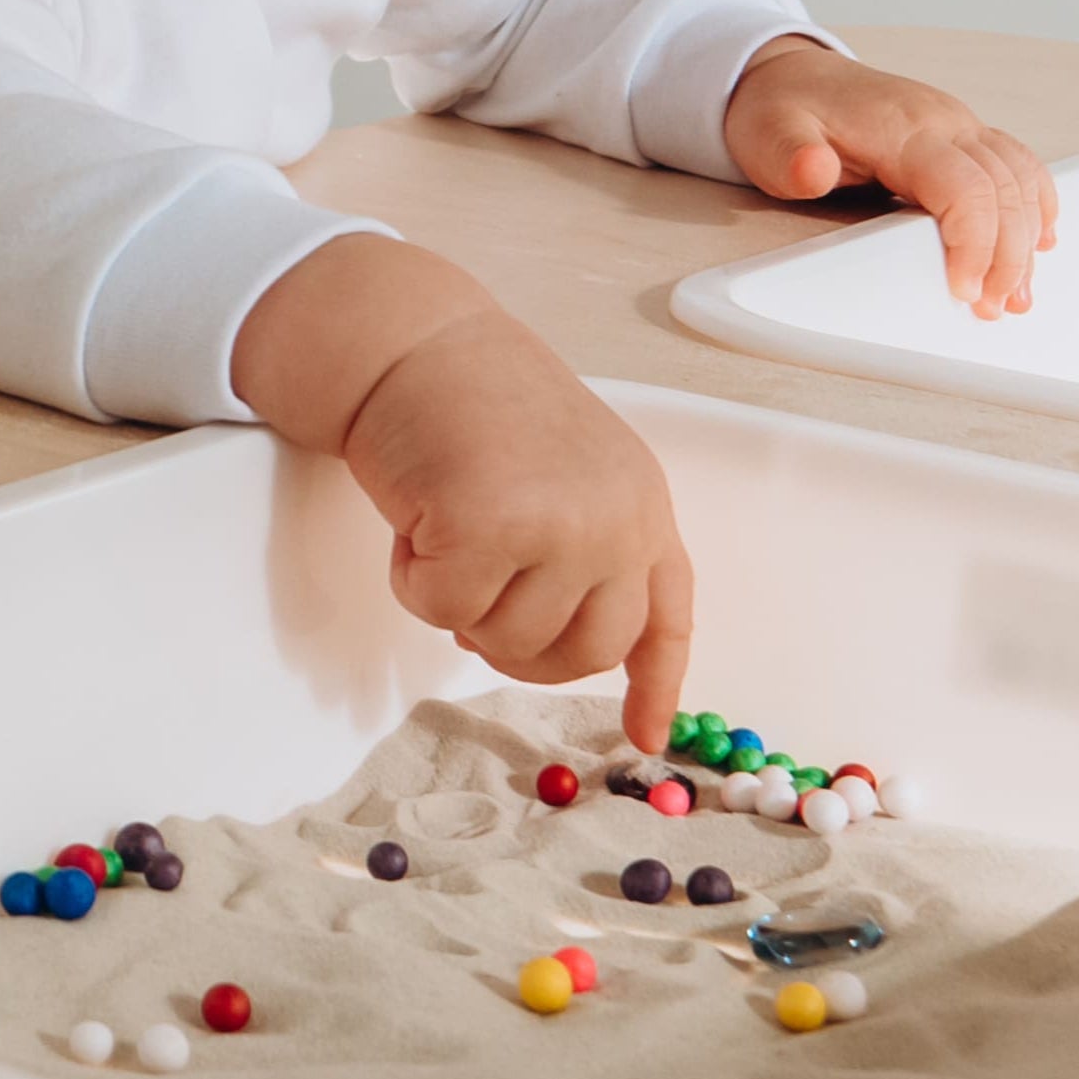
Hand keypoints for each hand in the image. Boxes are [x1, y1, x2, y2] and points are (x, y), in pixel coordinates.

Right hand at [232, 237, 693, 748]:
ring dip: (458, 600)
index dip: (655, 681)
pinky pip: (442, 611)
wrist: (418, 344)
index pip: (664, 613)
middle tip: (476, 591)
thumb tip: (556, 647)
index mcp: (641, 503)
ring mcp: (560, 526)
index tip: (645, 734)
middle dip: (518, 645)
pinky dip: (414, 577)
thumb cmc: (477, 405)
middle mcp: (617, 519)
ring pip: (506, 642)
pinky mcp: (490, 529)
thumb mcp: (567, 472)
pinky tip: (417, 513)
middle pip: (579, 655)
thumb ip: (583, 550)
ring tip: (448, 520)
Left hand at [722, 39, 1056, 318]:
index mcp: (903, 127)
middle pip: (1004, 188)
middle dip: (1008, 255)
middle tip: (994, 308)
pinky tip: (1039, 238)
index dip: (976, 243)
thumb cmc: (782, 110)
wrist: (791, 74)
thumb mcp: (769, 134)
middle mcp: (942, 120)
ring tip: (1017, 294)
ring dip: (1027, 237)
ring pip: (1018, 177)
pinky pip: (1016, 162)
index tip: (966, 290)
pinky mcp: (961, 134)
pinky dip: (1035, 202)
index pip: (965, 186)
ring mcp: (957, 124)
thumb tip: (813, 170)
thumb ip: (791, 155)